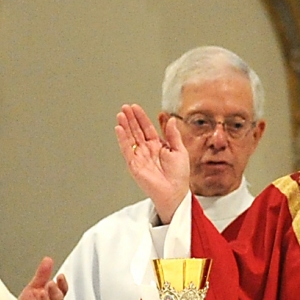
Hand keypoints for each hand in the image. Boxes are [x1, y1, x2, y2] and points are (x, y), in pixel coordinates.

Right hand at [115, 104, 189, 221]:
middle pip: (136, 131)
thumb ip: (173, 135)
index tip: (135, 107)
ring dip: (125, 126)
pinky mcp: (134, 165)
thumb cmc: (179, 176)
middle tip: (125, 107)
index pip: (147, 128)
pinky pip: (127, 150)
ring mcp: (139, 157)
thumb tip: (171, 120)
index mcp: (158, 146)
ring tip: (120, 114)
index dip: (141, 117)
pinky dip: (122, 139)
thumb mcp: (180, 150)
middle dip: (131, 119)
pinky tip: (119, 129)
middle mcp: (147, 150)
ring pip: (130, 138)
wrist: (175, 192)